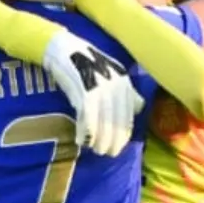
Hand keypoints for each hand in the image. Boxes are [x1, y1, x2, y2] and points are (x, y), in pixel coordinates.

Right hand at [42, 30, 143, 155]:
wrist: (64, 49)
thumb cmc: (88, 63)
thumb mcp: (112, 74)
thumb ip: (126, 91)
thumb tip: (139, 108)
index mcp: (125, 83)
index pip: (129, 117)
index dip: (123, 135)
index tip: (117, 147)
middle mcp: (116, 86)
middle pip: (117, 123)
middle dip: (112, 141)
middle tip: (105, 153)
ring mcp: (100, 88)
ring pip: (103, 123)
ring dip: (99, 140)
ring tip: (93, 148)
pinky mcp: (83, 91)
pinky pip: (87, 119)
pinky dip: (85, 132)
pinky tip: (80, 140)